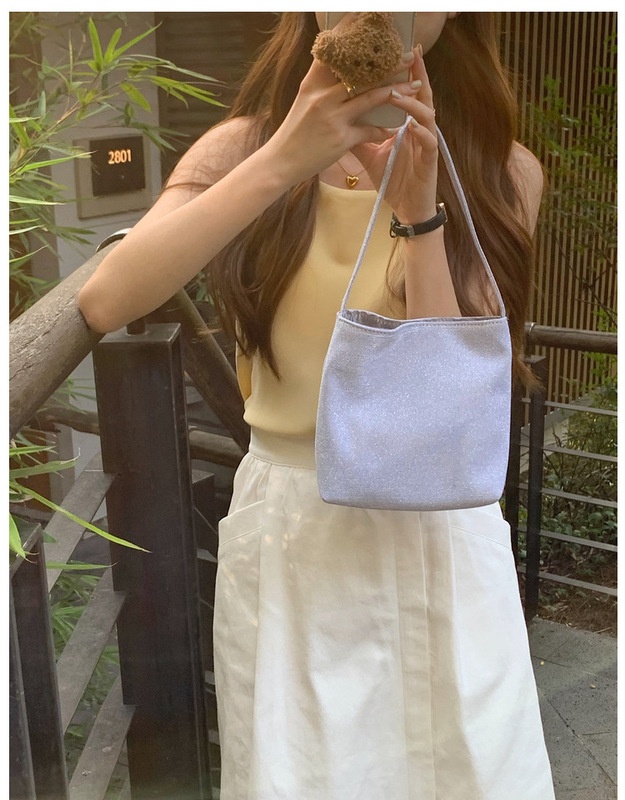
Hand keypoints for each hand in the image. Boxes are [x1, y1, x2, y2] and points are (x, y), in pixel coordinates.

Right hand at [262, 16, 421, 187]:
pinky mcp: (341, 139)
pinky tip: (394, 128)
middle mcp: (323, 96)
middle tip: (409, 56)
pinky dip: (383, 130)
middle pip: (362, 74)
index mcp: (313, 83)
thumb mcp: (304, 100)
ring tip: (414, 87)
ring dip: (396, 92)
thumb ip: (321, 83)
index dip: (353, 35)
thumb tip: (337, 66)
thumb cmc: (295, 131)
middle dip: (389, 65)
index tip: (370, 20)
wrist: (281, 161)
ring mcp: (333, 117)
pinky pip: (369, 131)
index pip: (336, 53)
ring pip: (371, 98)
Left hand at [351, 45, 438, 223]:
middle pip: (422, 96)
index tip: (395, 54)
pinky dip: (422, 132)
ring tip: (396, 93)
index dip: (403, 75)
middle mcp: (420, 130)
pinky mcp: (431, 161)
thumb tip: (338, 122)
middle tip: (413, 54)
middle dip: (418, 75)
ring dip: (412, 103)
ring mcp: (427, 144)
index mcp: (407, 126)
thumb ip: (359, 138)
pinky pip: (429, 142)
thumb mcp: (370, 157)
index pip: (406, 95)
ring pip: (427, 116)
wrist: (407, 209)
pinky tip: (412, 125)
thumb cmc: (393, 181)